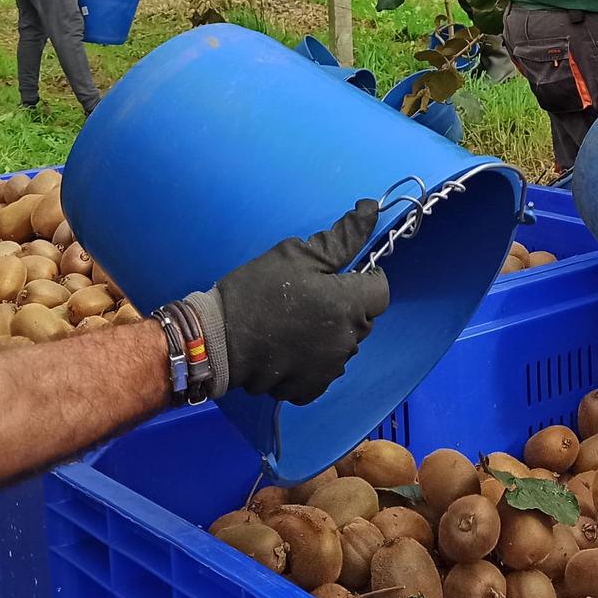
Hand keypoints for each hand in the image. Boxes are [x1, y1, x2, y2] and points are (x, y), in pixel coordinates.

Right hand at [201, 200, 388, 404]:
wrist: (217, 339)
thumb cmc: (257, 290)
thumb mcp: (297, 254)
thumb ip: (342, 237)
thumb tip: (371, 209)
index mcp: (347, 304)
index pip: (380, 291)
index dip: (365, 280)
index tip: (341, 276)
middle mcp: (347, 340)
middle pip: (364, 319)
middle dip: (347, 306)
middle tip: (312, 296)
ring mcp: (330, 368)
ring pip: (345, 344)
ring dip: (332, 333)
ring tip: (298, 323)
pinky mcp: (312, 388)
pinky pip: (325, 370)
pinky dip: (315, 359)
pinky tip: (292, 347)